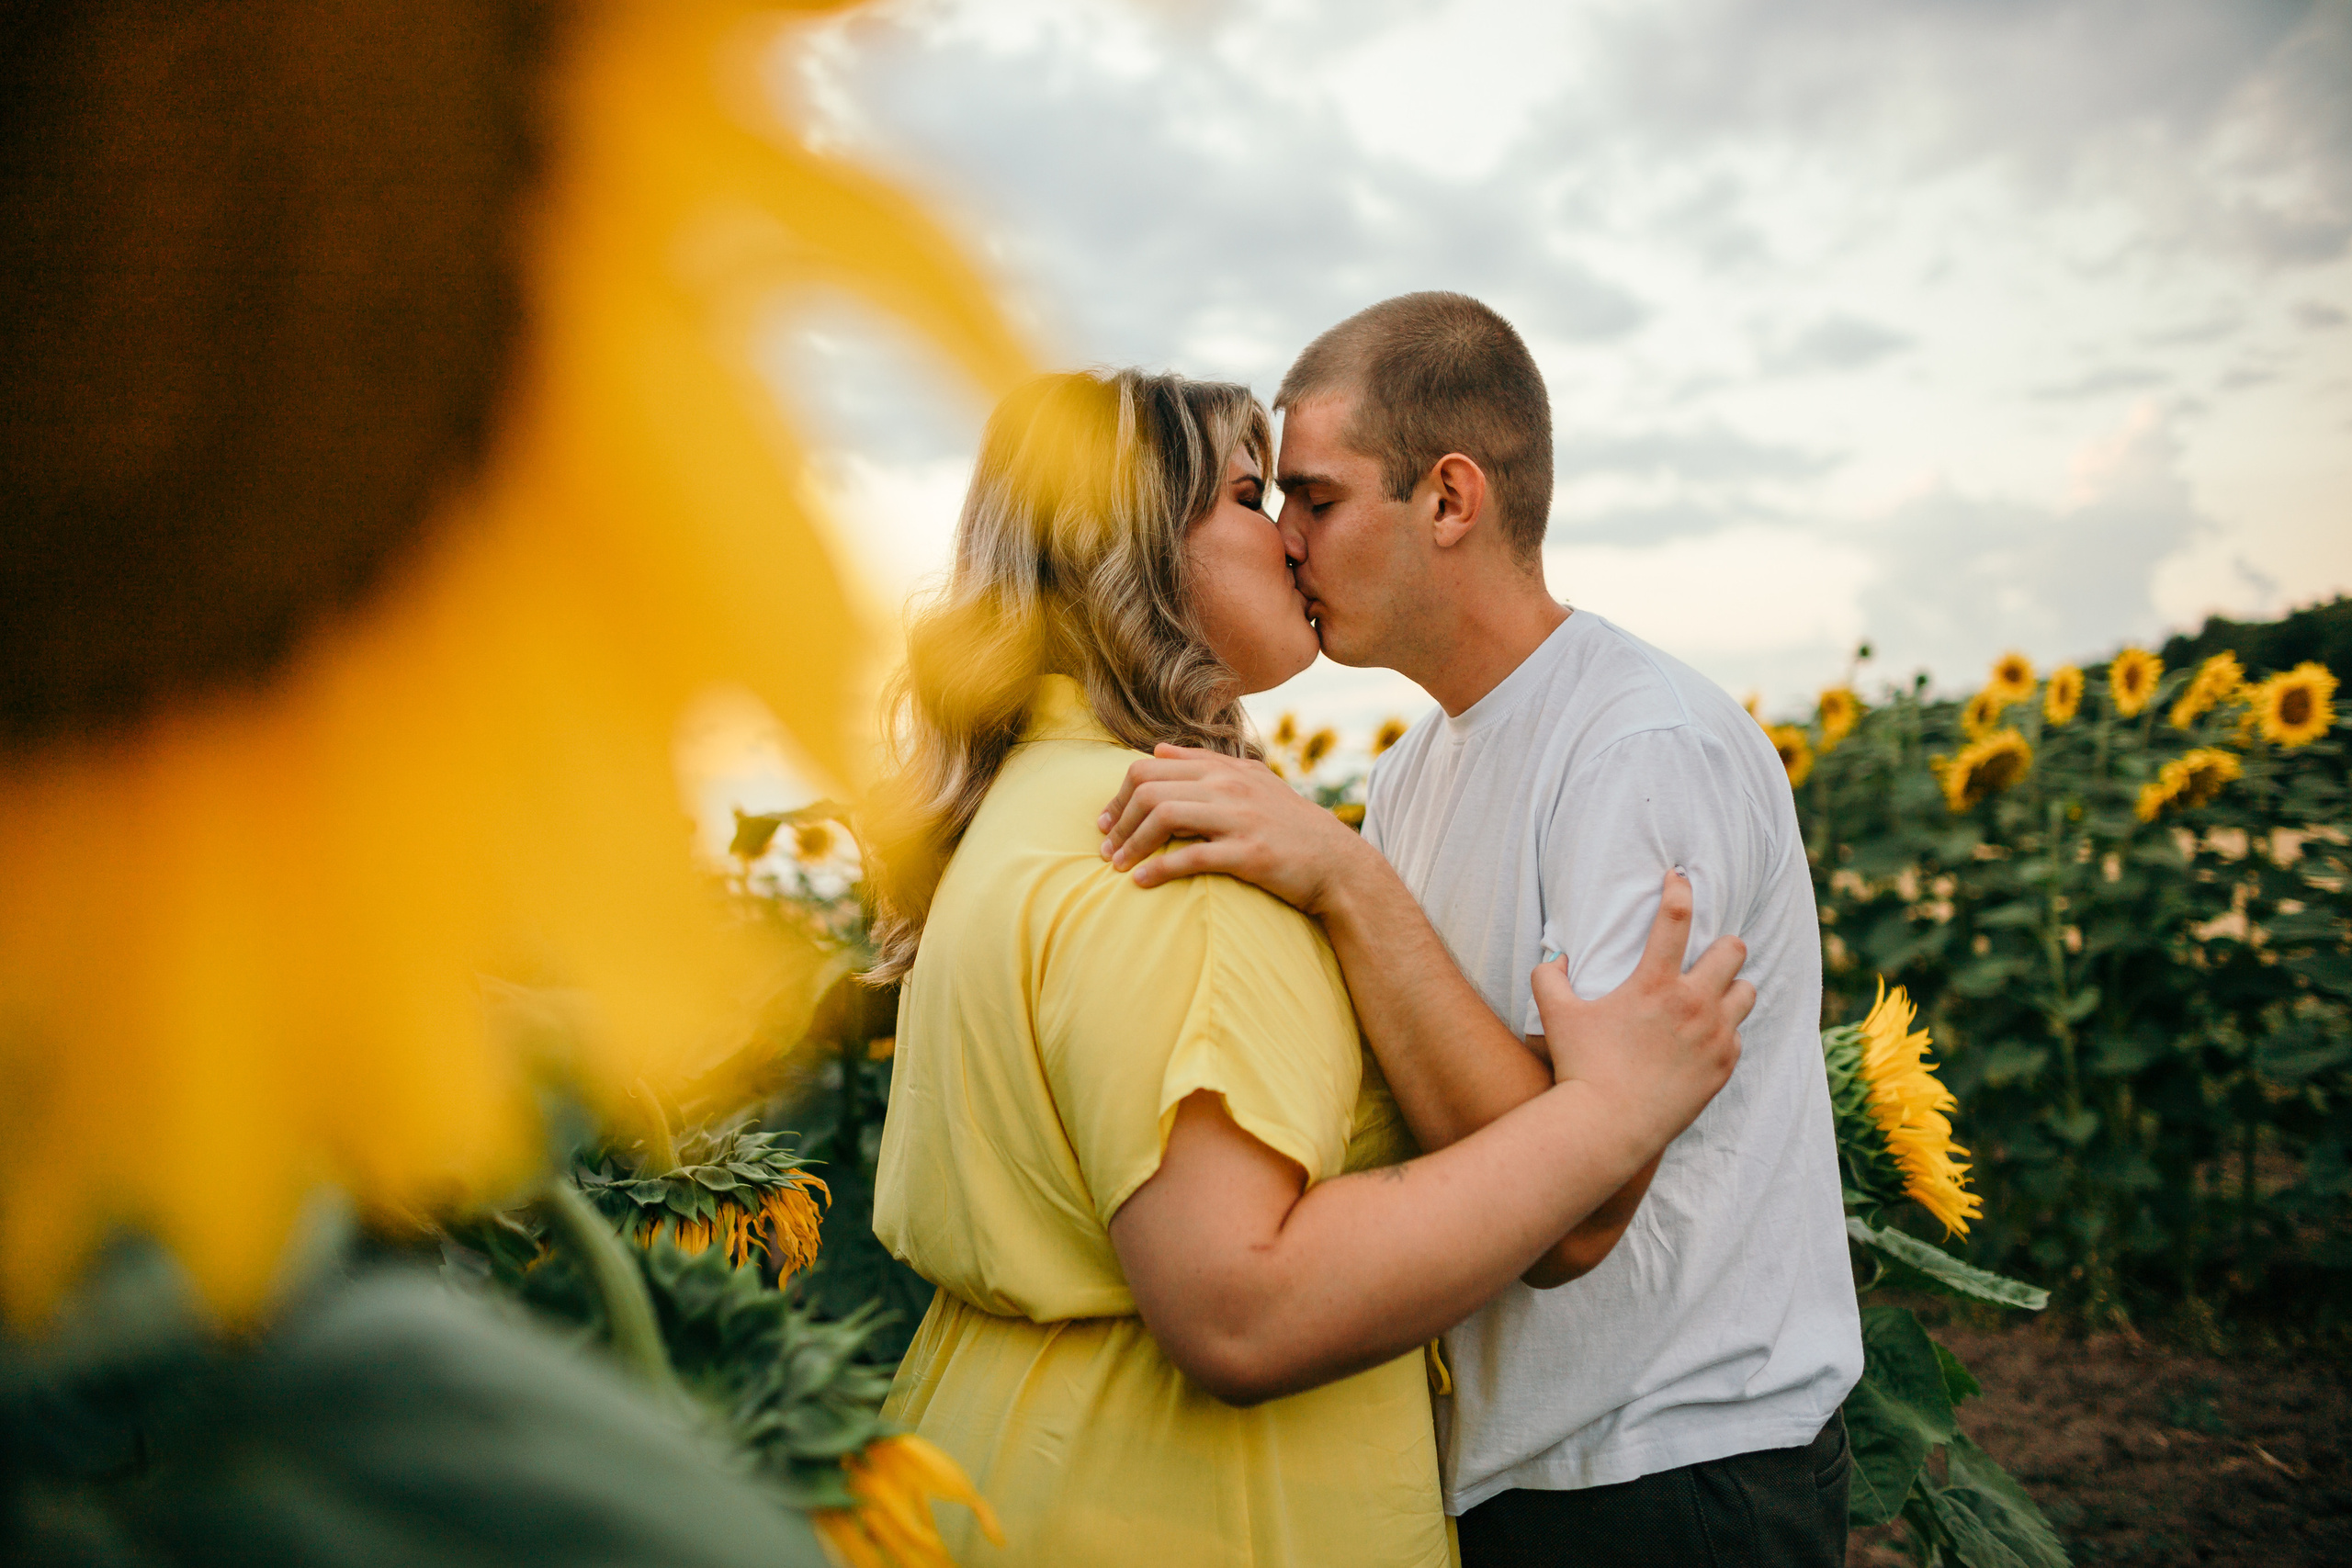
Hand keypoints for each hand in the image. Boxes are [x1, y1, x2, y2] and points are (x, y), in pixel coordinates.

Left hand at [1097, 744, 1369, 912]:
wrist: (1338, 863)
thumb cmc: (1289, 827)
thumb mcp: (1252, 783)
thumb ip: (1205, 765)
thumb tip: (1158, 750)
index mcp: (1225, 769)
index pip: (1151, 766)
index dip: (1119, 795)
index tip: (1106, 822)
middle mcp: (1229, 786)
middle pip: (1150, 788)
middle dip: (1118, 820)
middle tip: (1105, 848)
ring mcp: (1239, 818)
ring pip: (1164, 816)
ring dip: (1131, 843)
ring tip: (1116, 865)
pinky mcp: (1248, 853)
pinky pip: (1191, 856)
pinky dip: (1158, 869)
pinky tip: (1141, 882)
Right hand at [1532, 870, 1751, 1152]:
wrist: (1608, 1127)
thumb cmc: (1580, 1069)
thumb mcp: (1555, 1016)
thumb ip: (1549, 977)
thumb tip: (1556, 957)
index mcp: (1654, 984)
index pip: (1675, 918)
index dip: (1679, 889)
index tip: (1680, 878)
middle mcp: (1693, 1004)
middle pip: (1732, 949)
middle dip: (1723, 943)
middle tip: (1709, 950)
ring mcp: (1715, 1036)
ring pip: (1746, 990)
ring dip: (1732, 985)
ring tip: (1716, 991)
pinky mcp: (1724, 1066)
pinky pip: (1739, 1034)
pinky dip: (1726, 1029)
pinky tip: (1707, 1034)